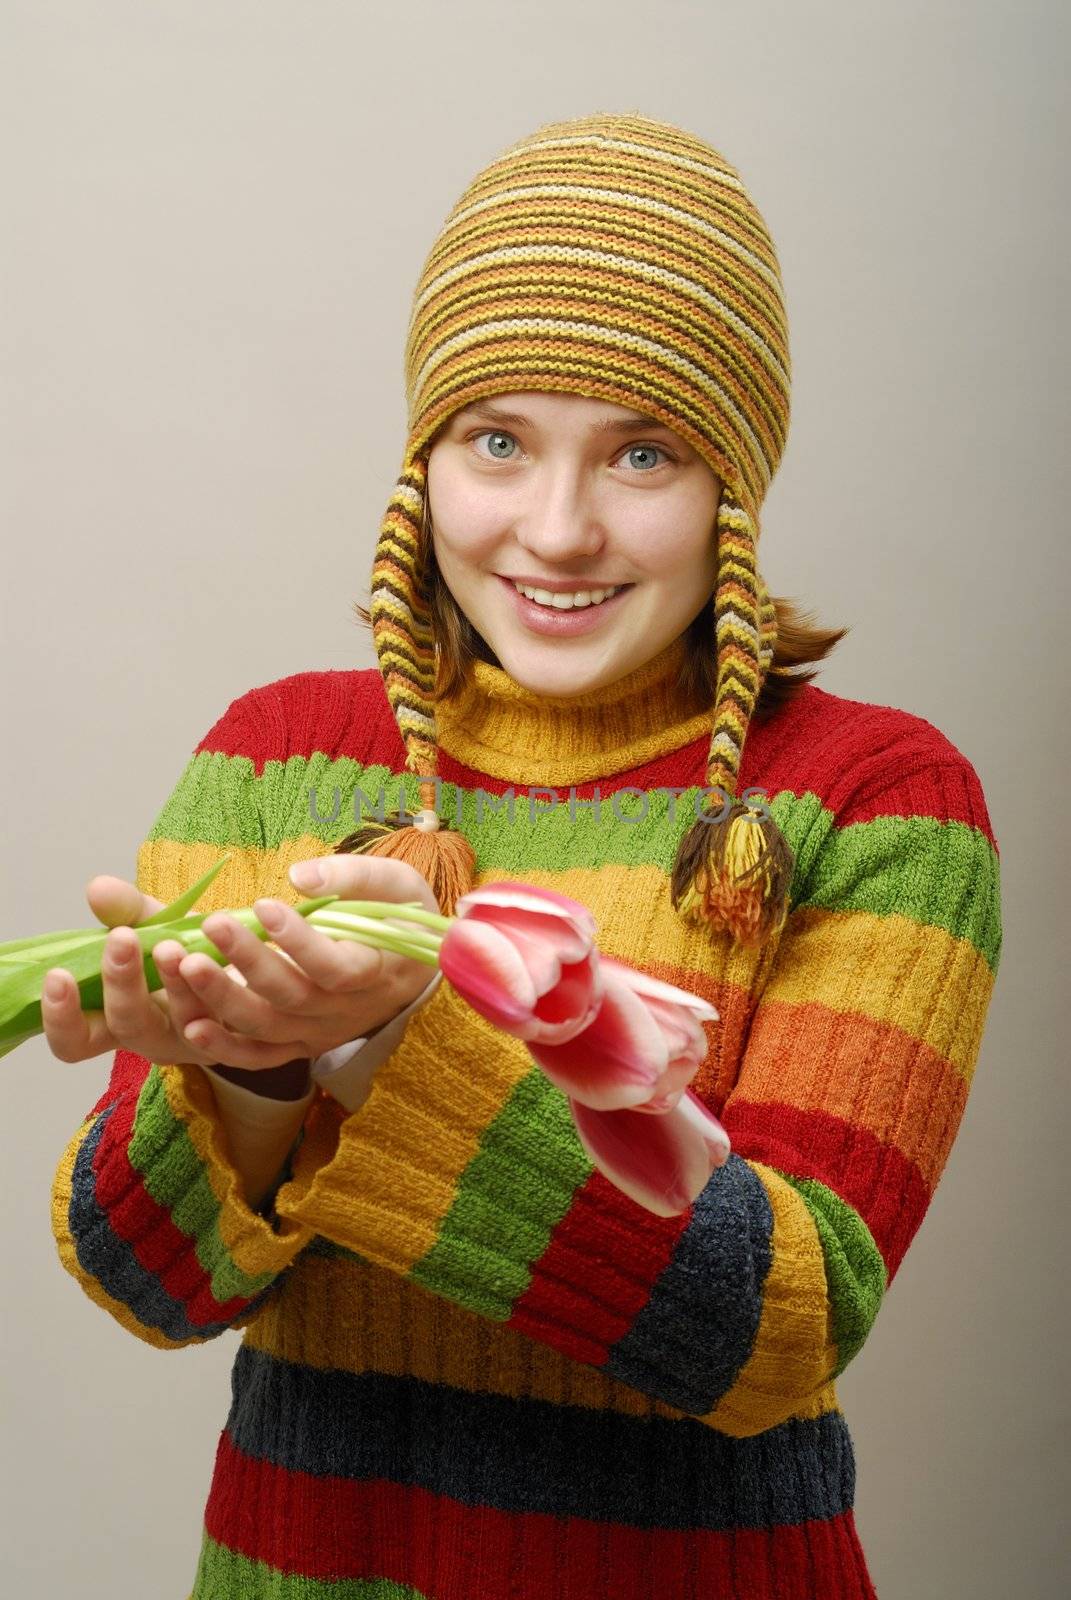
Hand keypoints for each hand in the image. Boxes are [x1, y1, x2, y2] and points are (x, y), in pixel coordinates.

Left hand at [40, 857, 439, 1071]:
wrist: (413, 971)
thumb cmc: (400, 917)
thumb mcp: (395, 884)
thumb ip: (352, 876)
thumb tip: (299, 875)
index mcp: (376, 970)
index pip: (337, 966)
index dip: (300, 941)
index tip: (264, 904)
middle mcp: (346, 1011)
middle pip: (293, 996)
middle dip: (248, 961)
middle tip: (211, 924)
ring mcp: (318, 1032)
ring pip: (267, 1027)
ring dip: (223, 999)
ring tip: (185, 963)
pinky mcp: (297, 1045)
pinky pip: (258, 1057)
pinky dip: (224, 1048)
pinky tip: (191, 1025)